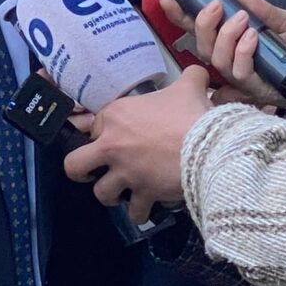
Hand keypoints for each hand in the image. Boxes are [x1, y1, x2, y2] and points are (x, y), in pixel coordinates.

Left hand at [63, 67, 211, 223]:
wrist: (210, 145)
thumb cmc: (193, 114)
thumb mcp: (190, 86)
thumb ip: (189, 78)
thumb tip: (198, 73)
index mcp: (116, 115)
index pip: (93, 126)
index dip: (102, 132)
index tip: (115, 137)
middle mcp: (113, 145)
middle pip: (75, 164)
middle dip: (82, 171)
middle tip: (94, 171)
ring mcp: (126, 172)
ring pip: (101, 193)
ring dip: (112, 194)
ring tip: (123, 191)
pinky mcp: (143, 193)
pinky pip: (134, 212)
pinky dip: (140, 212)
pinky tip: (146, 207)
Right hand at [159, 0, 285, 108]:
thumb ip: (262, 9)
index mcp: (237, 46)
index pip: (203, 33)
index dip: (183, 19)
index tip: (170, 0)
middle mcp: (235, 64)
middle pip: (203, 48)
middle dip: (203, 24)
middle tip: (216, 6)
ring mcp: (245, 79)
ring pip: (217, 61)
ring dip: (225, 35)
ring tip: (242, 18)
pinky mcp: (258, 91)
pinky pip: (240, 73)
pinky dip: (243, 52)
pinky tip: (253, 38)